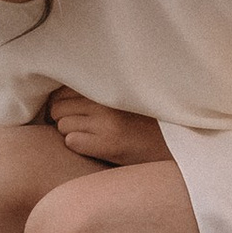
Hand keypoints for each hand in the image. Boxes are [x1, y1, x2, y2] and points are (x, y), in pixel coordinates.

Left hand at [40, 88, 168, 167]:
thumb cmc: (147, 121)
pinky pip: (71, 141)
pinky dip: (77, 145)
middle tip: (80, 126)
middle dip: (63, 117)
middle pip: (57, 107)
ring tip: (90, 135)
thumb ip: (98, 91)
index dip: (62, 102)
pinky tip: (93, 147)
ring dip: (70, 132)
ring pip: (62, 125)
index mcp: (109, 85)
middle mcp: (106, 100)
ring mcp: (106, 122)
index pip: (63, 89)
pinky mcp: (107, 144)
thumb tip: (59, 93)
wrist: (174, 144)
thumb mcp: (123, 97)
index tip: (70, 110)